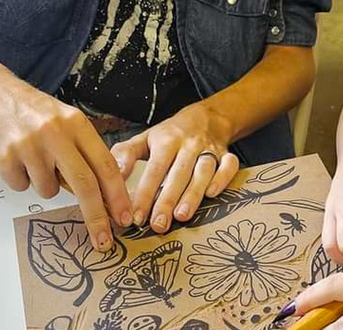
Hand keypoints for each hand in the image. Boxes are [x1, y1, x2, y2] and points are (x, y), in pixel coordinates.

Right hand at [0, 63, 131, 250]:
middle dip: (96, 217)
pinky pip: (20, 187)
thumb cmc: (28, 109)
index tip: (123, 217)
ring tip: (30, 157)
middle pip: (84, 185)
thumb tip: (99, 191)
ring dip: (43, 183)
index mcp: (75, 123)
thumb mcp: (62, 120)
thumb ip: (80, 151)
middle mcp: (55, 134)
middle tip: (103, 240)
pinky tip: (12, 156)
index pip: (105, 164)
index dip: (117, 194)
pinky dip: (19, 178)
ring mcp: (28, 146)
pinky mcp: (3, 159)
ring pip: (48, 190)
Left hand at [110, 102, 239, 232]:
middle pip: (178, 173)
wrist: (206, 118)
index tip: (136, 217)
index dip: (145, 193)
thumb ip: (125, 156)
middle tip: (158, 225)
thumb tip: (112, 177)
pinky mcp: (227, 155)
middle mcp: (189, 144)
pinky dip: (223, 178)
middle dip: (167, 200)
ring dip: (193, 193)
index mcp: (167, 140)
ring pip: (203, 171)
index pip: (155, 168)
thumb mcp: (145, 139)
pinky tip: (213, 194)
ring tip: (182, 216)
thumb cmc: (170, 135)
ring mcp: (210, 149)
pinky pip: (229, 165)